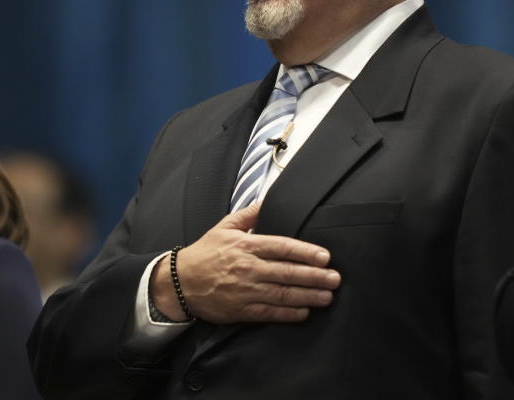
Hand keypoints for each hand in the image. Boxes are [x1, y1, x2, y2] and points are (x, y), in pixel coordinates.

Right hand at [151, 203, 340, 323]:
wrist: (179, 282)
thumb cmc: (204, 253)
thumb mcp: (225, 226)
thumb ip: (250, 214)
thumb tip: (269, 200)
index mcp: (246, 246)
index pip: (282, 247)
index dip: (306, 252)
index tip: (325, 256)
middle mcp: (248, 268)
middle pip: (287, 272)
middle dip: (314, 276)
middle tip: (335, 278)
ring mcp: (245, 290)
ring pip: (282, 294)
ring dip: (308, 296)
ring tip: (327, 296)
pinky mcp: (241, 310)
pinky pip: (269, 312)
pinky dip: (288, 313)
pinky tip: (304, 312)